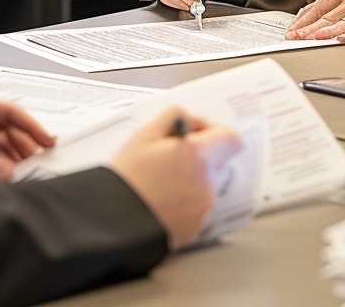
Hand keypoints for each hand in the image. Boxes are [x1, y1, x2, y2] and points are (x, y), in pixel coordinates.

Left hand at [0, 93, 55, 183]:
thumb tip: (5, 169)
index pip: (7, 111)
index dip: (30, 124)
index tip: (46, 140)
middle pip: (8, 128)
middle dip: (23, 146)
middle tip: (37, 163)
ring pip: (1, 144)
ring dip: (11, 159)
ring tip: (21, 174)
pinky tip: (1, 178)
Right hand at [110, 108, 242, 250]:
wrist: (114, 223)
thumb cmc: (127, 180)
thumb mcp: (145, 134)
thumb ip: (175, 116)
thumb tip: (192, 120)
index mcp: (198, 157)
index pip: (230, 137)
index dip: (215, 130)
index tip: (199, 132)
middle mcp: (207, 185)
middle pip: (218, 160)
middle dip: (199, 154)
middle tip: (170, 156)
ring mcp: (203, 209)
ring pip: (207, 183)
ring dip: (192, 177)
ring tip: (161, 180)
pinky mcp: (196, 228)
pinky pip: (198, 205)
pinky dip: (186, 199)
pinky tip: (162, 198)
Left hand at [284, 0, 344, 43]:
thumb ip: (325, 6)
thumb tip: (303, 18)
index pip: (318, 7)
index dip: (303, 20)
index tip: (292, 30)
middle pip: (327, 17)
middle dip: (309, 29)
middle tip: (296, 37)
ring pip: (342, 24)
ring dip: (326, 32)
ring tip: (312, 38)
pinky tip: (340, 40)